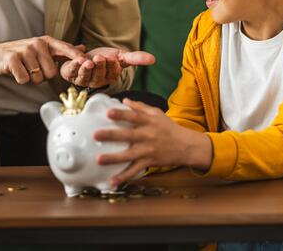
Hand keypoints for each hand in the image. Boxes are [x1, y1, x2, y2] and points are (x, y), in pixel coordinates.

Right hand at [0, 36, 84, 84]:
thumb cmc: (22, 54)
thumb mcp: (43, 49)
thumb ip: (62, 51)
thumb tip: (83, 48)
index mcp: (46, 42)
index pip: (65, 49)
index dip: (76, 57)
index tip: (86, 62)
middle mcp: (37, 44)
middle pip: (51, 73)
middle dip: (43, 76)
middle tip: (33, 69)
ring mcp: (25, 50)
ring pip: (38, 78)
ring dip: (31, 79)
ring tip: (24, 69)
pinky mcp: (13, 59)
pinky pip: (24, 79)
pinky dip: (20, 80)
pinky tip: (16, 72)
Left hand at [60, 47, 154, 88]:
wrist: (85, 57)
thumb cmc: (104, 58)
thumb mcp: (120, 56)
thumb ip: (135, 58)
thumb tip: (154, 59)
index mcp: (111, 77)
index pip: (112, 73)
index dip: (112, 65)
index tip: (112, 57)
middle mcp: (98, 81)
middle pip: (99, 75)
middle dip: (100, 66)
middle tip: (100, 57)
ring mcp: (85, 79)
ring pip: (86, 76)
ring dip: (86, 68)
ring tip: (87, 61)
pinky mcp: (72, 75)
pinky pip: (73, 72)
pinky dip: (74, 66)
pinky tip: (77, 59)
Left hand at [93, 99, 211, 187]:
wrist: (186, 146)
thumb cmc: (169, 128)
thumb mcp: (157, 114)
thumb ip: (140, 107)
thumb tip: (124, 100)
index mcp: (149, 122)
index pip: (133, 116)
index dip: (121, 114)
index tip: (108, 113)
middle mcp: (148, 136)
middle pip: (128, 135)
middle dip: (111, 135)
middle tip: (96, 135)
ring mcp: (148, 150)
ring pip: (129, 155)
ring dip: (113, 158)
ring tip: (99, 160)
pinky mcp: (149, 162)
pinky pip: (135, 171)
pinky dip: (124, 177)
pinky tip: (113, 182)